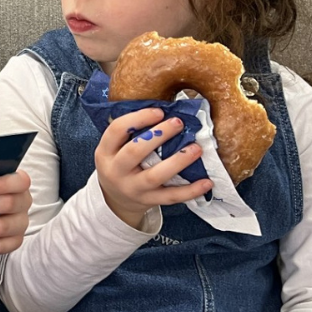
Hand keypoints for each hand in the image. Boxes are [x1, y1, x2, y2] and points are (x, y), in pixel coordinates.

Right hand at [95, 107, 210, 229]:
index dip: (139, 118)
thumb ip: (130, 133)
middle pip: (135, 150)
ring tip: (196, 148)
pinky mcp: (148, 201)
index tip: (159, 111)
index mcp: (105, 152)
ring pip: (155, 175)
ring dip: (178, 161)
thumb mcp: (113, 149)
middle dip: (159, 134)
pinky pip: (171, 196)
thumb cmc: (120, 165)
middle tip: (178, 123)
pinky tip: (206, 182)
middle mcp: (116, 171)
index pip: (117, 130)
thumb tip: (165, 111)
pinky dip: (190, 190)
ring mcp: (133, 188)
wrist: (115, 199)